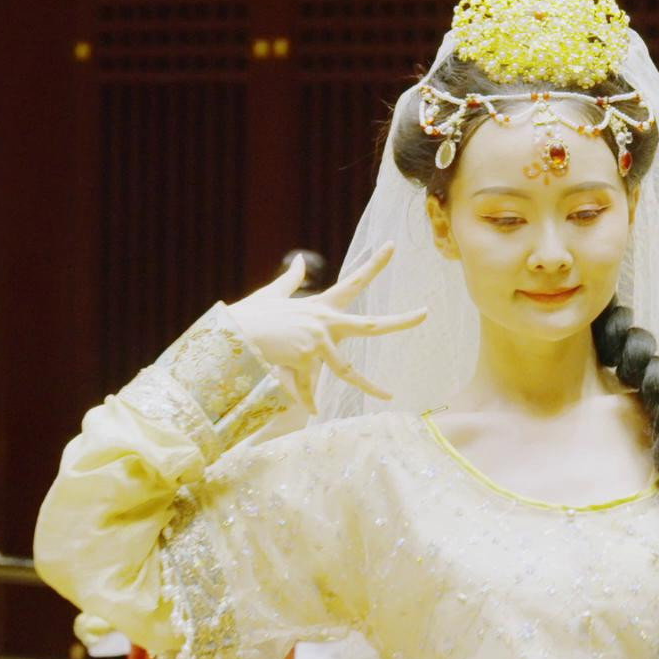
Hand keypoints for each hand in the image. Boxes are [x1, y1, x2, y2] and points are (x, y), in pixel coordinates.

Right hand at [230, 243, 425, 413]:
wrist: (233, 332)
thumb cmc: (252, 315)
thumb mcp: (273, 295)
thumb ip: (291, 280)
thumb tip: (301, 260)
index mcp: (321, 306)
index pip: (354, 282)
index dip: (375, 263)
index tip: (393, 246)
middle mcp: (325, 322)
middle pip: (371, 324)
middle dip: (400, 321)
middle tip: (425, 314)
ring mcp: (317, 342)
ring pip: (347, 370)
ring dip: (370, 385)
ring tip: (389, 395)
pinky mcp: (305, 361)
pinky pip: (309, 388)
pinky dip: (308, 400)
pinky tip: (313, 412)